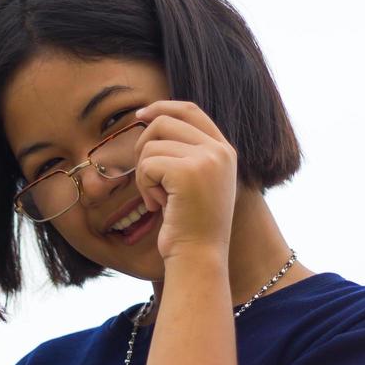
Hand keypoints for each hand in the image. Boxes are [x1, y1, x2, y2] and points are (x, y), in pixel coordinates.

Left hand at [134, 100, 237, 261]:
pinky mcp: (187, 172)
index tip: (140, 116)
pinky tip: (158, 206)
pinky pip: (147, 165)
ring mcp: (206, 160)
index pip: (190, 110)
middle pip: (164, 122)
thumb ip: (186, 153)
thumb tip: (154, 120)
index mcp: (224, 151)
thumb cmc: (190, 227)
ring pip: (151, 146)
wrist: (199, 257)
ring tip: (158, 199)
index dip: (162, 107)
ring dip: (144, 175)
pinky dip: (144, 187)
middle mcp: (219, 151)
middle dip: (143, 148)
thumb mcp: (195, 183)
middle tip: (146, 178)